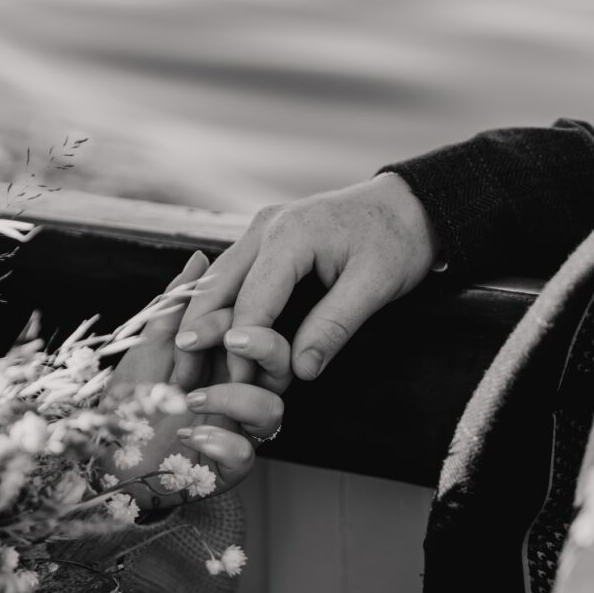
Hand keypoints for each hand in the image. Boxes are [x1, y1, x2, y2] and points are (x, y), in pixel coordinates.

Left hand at [103, 251, 288, 509]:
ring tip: (191, 399)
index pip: (254, 329)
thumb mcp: (145, 347)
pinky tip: (189, 435)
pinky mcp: (223, 468)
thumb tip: (203, 258)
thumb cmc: (125, 402)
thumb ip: (176, 306)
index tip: (191, 332)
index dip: (232, 321)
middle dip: (265, 347)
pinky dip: (222, 442)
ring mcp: (234, 431)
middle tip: (232, 342)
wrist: (100, 459)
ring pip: (273, 410)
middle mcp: (237, 394)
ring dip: (238, 398)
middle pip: (282, 366)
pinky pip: (246, 456)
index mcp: (224, 361)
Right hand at [173, 172, 438, 387]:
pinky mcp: (265, 238)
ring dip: (201, 321)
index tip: (243, 387)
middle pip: (214, 287)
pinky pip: (232, 275)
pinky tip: (211, 336)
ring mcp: (261, 229)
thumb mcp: (375, 286)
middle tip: (184, 379)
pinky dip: (219, 306)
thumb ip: (334, 327)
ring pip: (216, 280)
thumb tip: (300, 370)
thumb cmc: (398, 240)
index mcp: (289, 235)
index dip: (243, 350)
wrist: (409, 205)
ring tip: (187, 363)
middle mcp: (265, 227)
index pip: (251, 303)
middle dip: (196, 334)